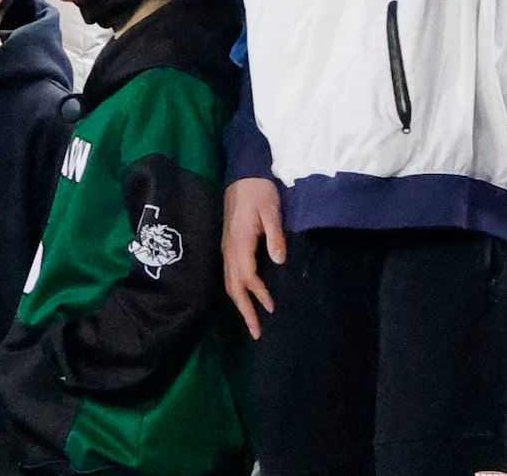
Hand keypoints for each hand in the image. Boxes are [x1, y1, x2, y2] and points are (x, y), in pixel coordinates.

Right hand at [224, 175, 286, 336]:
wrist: (243, 174)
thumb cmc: (259, 191)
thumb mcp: (272, 211)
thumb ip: (275, 236)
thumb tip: (279, 261)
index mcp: (240, 242)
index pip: (248, 276)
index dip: (259, 294)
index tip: (272, 308)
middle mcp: (229, 249)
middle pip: (233, 287)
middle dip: (244, 311)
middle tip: (257, 333)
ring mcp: (227, 248)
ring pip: (229, 283)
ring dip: (240, 304)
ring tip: (252, 322)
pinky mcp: (228, 245)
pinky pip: (230, 274)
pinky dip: (237, 291)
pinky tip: (246, 297)